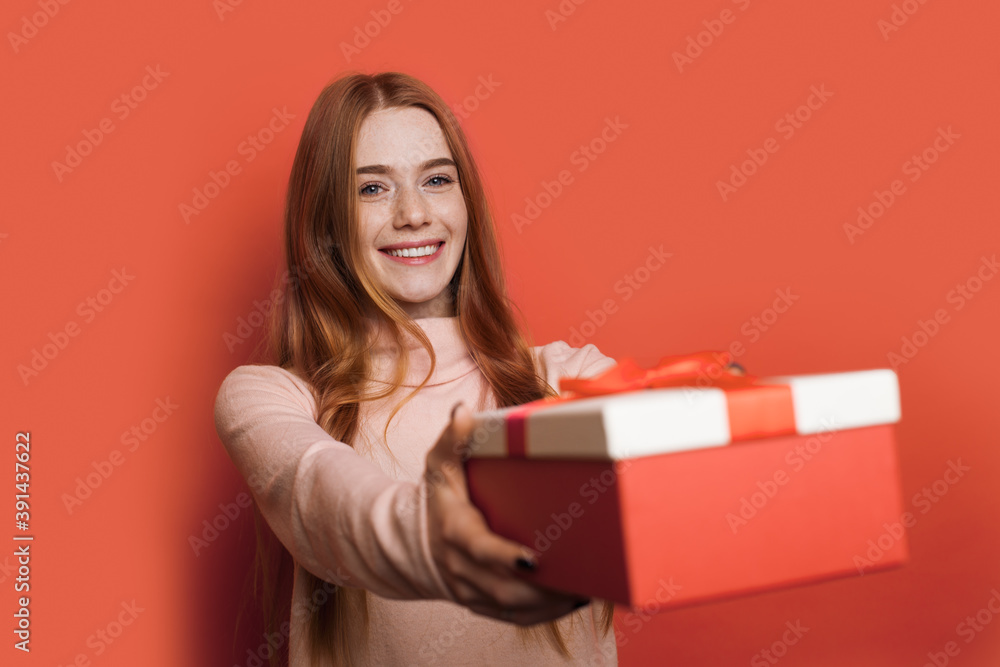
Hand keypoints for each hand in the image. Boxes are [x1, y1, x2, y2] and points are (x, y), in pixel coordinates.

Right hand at [423, 403, 588, 625]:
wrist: (418, 542)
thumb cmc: (439, 498)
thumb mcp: (440, 464)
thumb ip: (453, 438)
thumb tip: (463, 412)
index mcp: (454, 531)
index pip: (479, 549)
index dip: (504, 557)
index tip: (534, 557)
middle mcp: (461, 567)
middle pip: (504, 588)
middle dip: (543, 587)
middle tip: (583, 574)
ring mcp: (472, 591)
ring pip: (514, 607)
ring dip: (551, 602)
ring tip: (588, 586)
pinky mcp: (485, 605)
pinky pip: (517, 618)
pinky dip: (547, 613)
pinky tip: (574, 598)